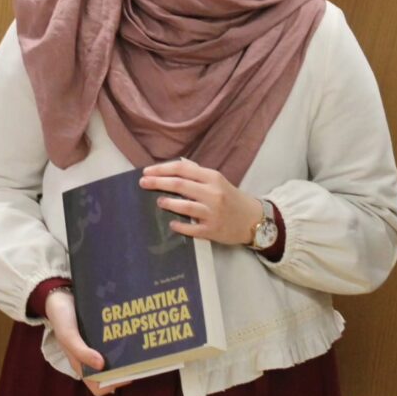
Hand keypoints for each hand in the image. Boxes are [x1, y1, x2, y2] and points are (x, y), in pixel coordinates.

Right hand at [44, 290, 129, 395]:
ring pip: (115, 358)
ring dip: (126, 354)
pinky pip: (114, 342)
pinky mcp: (101, 334)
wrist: (59, 294)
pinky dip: (122, 340)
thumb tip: (101, 365)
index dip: (112, 384)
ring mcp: (97, 346)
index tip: (125, 373)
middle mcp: (91, 359)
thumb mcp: (67, 335)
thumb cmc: (60, 318)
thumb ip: (80, 351)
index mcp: (81, 365)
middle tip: (136, 357)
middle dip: (124, 369)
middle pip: (111, 374)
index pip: (99, 387)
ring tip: (136, 344)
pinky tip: (129, 331)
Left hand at [140, 157, 261, 245]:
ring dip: (168, 203)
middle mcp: (213, 193)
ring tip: (159, 201)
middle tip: (143, 183)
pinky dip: (180, 226)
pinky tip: (171, 224)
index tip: (146, 172)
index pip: (182, 169)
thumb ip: (196, 172)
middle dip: (158, 182)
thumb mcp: (216, 180)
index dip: (161, 169)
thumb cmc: (230, 197)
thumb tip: (173, 165)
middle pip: (180, 185)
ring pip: (186, 206)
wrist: (254, 219)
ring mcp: (213, 213)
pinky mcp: (213, 230)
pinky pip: (192, 228)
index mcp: (212, 177)